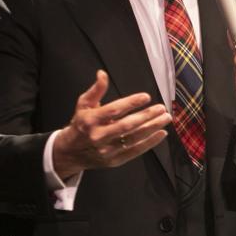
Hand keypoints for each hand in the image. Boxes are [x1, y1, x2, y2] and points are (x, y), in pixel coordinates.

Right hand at [51, 70, 170, 178]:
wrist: (70, 153)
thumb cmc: (81, 125)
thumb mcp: (83, 105)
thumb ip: (96, 90)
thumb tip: (102, 74)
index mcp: (90, 120)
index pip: (114, 110)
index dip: (131, 103)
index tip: (146, 97)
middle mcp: (99, 136)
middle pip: (127, 126)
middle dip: (146, 116)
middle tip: (161, 108)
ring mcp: (107, 151)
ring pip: (134, 138)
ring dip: (152, 128)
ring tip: (165, 118)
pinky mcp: (114, 161)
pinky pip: (135, 152)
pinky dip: (150, 143)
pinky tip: (161, 134)